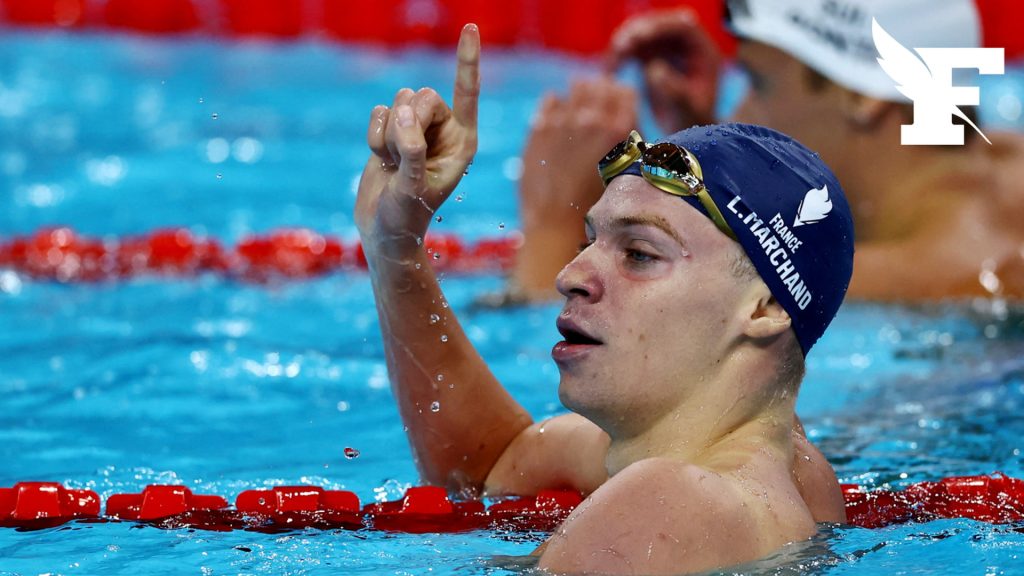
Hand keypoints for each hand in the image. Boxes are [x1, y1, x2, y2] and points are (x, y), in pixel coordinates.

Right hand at [355, 24, 479, 251]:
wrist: (383, 230)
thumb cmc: (406, 216)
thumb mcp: (413, 188)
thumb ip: (412, 150)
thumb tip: (403, 113)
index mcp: (463, 141)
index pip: (467, 92)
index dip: (467, 60)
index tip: (470, 27)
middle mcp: (444, 130)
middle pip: (424, 95)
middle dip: (408, 123)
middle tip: (404, 158)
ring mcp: (418, 129)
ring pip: (399, 101)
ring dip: (389, 135)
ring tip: (395, 164)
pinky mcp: (393, 130)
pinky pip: (378, 112)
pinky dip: (374, 136)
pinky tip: (383, 159)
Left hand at [513, 77, 636, 298]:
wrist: (556, 227)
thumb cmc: (596, 207)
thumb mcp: (627, 174)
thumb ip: (631, 144)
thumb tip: (630, 121)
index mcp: (619, 130)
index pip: (624, 91)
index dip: (622, 98)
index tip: (619, 105)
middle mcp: (592, 120)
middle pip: (600, 85)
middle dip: (602, 92)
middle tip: (600, 104)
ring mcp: (562, 122)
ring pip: (576, 88)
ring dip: (581, 95)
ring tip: (581, 109)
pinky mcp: (539, 129)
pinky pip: (551, 100)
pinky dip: (558, 105)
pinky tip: (560, 118)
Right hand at [606, 9, 720, 131]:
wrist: (687, 136)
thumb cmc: (693, 125)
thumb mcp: (687, 110)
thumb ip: (674, 90)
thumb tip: (654, 68)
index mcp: (702, 52)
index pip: (682, 26)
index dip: (660, 27)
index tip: (639, 36)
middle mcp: (685, 46)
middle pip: (659, 26)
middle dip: (637, 31)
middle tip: (619, 45)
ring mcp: (666, 50)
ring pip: (642, 34)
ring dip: (624, 44)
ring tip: (611, 63)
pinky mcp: (650, 58)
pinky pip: (631, 49)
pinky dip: (618, 57)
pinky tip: (609, 71)